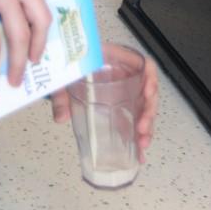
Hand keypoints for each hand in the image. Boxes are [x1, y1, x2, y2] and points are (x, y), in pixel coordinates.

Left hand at [50, 42, 158, 162]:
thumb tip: (61, 117)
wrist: (60, 61)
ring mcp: (121, 88)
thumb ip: (62, 94)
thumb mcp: (65, 74)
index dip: (150, 78)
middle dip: (148, 112)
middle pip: (146, 90)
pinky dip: (135, 132)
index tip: (148, 93)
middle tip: (142, 129)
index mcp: (114, 59)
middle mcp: (122, 74)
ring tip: (142, 144)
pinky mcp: (117, 102)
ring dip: (146, 125)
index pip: (143, 64)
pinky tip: (137, 150)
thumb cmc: (67, 61)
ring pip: (142, 106)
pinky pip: (131, 115)